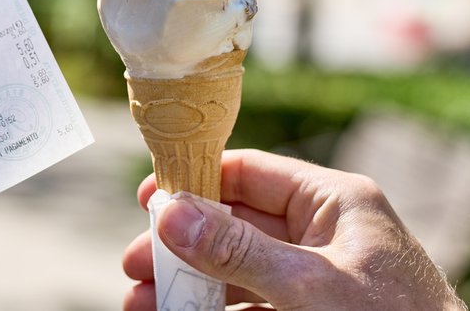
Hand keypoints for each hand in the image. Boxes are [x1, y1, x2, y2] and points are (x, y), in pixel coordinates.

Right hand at [122, 149, 466, 309]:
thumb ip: (238, 250)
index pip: (250, 173)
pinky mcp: (311, 309)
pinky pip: (253, 302)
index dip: (196, 183)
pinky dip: (218, 309)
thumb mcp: (309, 284)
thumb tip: (170, 214)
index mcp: (333, 201)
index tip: (149, 202)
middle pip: (234, 224)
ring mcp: (316, 273)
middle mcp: (322, 231)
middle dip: (182, 245)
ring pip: (238, 268)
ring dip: (190, 284)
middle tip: (136, 265)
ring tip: (143, 302)